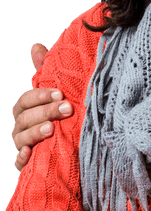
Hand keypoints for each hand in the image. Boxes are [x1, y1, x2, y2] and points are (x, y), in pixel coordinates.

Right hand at [12, 44, 73, 170]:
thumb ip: (45, 73)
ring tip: (51, 129)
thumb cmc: (60, 119)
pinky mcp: (27, 164)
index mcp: (25, 110)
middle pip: (26, 118)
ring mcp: (22, 145)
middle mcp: (21, 127)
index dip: (41, 96)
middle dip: (46, 112)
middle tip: (67, 109)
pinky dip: (22, 158)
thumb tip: (36, 46)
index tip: (60, 93)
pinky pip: (19, 163)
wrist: (71, 151)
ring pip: (22, 138)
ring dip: (35, 133)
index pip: (26, 100)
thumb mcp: (55, 96)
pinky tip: (30, 154)